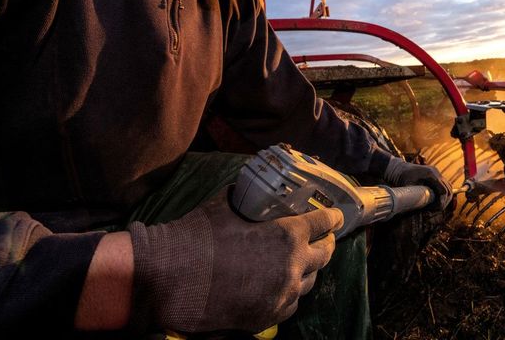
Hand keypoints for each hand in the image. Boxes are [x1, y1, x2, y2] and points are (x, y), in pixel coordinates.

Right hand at [128, 188, 342, 332]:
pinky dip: (290, 292)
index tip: (336, 216)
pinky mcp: (268, 317)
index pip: (324, 224)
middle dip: (325, 243)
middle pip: (323, 255)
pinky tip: (280, 284)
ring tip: (299, 261)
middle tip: (322, 238)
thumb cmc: (197, 237)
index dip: (332, 218)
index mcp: (286, 236)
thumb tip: (253, 188)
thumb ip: (249, 198)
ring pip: (309, 281)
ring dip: (307, 269)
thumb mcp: (226, 204)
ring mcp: (282, 295)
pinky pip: (291, 303)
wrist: (169, 280)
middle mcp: (292, 267)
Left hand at [382, 157, 452, 209]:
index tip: (435, 209)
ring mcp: (436, 173)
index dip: (442, 202)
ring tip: (436, 207)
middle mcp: (436, 172)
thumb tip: (422, 208)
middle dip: (445, 201)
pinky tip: (436, 201)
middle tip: (436, 210)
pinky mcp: (435, 175)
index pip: (443, 191)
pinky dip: (442, 194)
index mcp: (431, 174)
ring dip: (445, 198)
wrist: (399, 168)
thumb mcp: (407, 186)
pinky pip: (444, 185)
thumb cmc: (402, 177)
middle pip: (448, 189)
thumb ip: (414, 195)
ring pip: (448, 187)